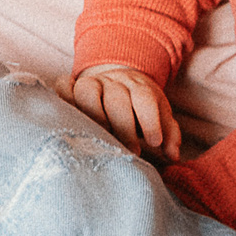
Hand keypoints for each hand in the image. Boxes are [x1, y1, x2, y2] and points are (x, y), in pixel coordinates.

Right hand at [67, 64, 181, 161]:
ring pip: (87, 89)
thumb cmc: (140, 108)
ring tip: (103, 138)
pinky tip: (70, 116)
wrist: (119, 81)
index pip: (144, 97)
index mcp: (137, 85)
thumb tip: (172, 154)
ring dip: (95, 114)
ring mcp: (90, 82)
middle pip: (116, 97)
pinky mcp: (71, 86)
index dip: (150, 120)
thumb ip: (169, 134)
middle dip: (125, 125)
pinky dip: (64, 97)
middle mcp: (112, 81)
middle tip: (133, 150)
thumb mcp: (159, 116)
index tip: (155, 144)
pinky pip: (63, 86)